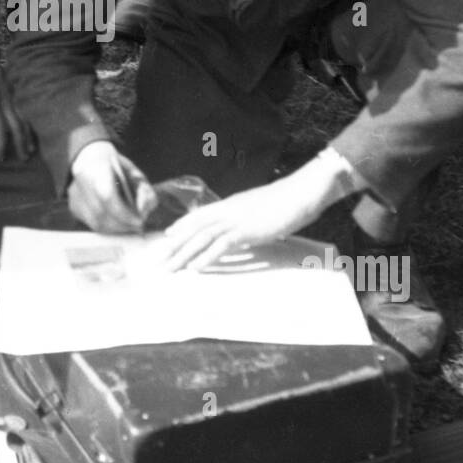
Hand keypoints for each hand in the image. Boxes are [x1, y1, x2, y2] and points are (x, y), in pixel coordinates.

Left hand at [0, 29, 33, 159]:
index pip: (0, 130)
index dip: (2, 145)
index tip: (2, 157)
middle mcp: (5, 102)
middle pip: (17, 127)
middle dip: (21, 144)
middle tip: (24, 158)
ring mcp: (12, 94)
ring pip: (24, 118)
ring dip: (29, 134)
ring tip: (32, 148)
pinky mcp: (14, 88)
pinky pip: (25, 108)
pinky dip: (30, 120)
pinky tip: (32, 127)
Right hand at [66, 140, 157, 232]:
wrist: (91, 157)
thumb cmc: (117, 166)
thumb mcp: (136, 174)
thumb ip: (144, 192)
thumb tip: (142, 211)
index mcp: (96, 167)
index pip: (107, 196)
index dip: (124, 213)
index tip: (139, 221)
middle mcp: (80, 181)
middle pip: (101, 214)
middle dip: (123, 224)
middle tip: (138, 226)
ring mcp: (74, 195)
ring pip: (96, 222)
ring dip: (116, 229)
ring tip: (130, 226)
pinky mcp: (73, 206)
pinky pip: (92, 223)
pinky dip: (108, 227)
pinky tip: (118, 223)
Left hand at [153, 169, 337, 270]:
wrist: (302, 192)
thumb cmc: (288, 201)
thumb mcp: (262, 209)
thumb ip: (249, 218)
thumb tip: (245, 230)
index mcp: (231, 204)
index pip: (200, 215)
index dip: (182, 225)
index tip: (167, 237)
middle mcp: (228, 210)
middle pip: (194, 228)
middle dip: (175, 246)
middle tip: (160, 261)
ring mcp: (236, 220)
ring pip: (201, 238)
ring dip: (184, 255)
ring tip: (170, 269)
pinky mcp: (246, 230)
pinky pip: (221, 246)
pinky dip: (206, 258)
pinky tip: (195, 269)